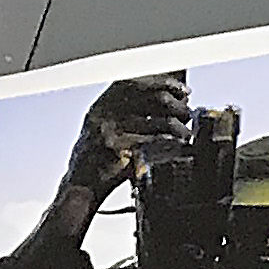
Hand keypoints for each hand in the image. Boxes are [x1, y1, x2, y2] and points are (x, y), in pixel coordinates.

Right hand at [68, 73, 192, 190]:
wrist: (81, 185)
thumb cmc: (98, 158)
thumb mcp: (104, 127)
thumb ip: (125, 113)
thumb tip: (162, 101)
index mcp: (102, 106)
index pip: (135, 84)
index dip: (162, 84)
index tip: (182, 90)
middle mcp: (105, 115)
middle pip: (151, 98)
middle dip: (175, 105)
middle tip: (186, 113)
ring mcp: (112, 134)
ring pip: (158, 123)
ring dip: (179, 128)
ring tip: (186, 134)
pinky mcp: (121, 155)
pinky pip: (155, 145)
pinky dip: (172, 145)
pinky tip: (180, 148)